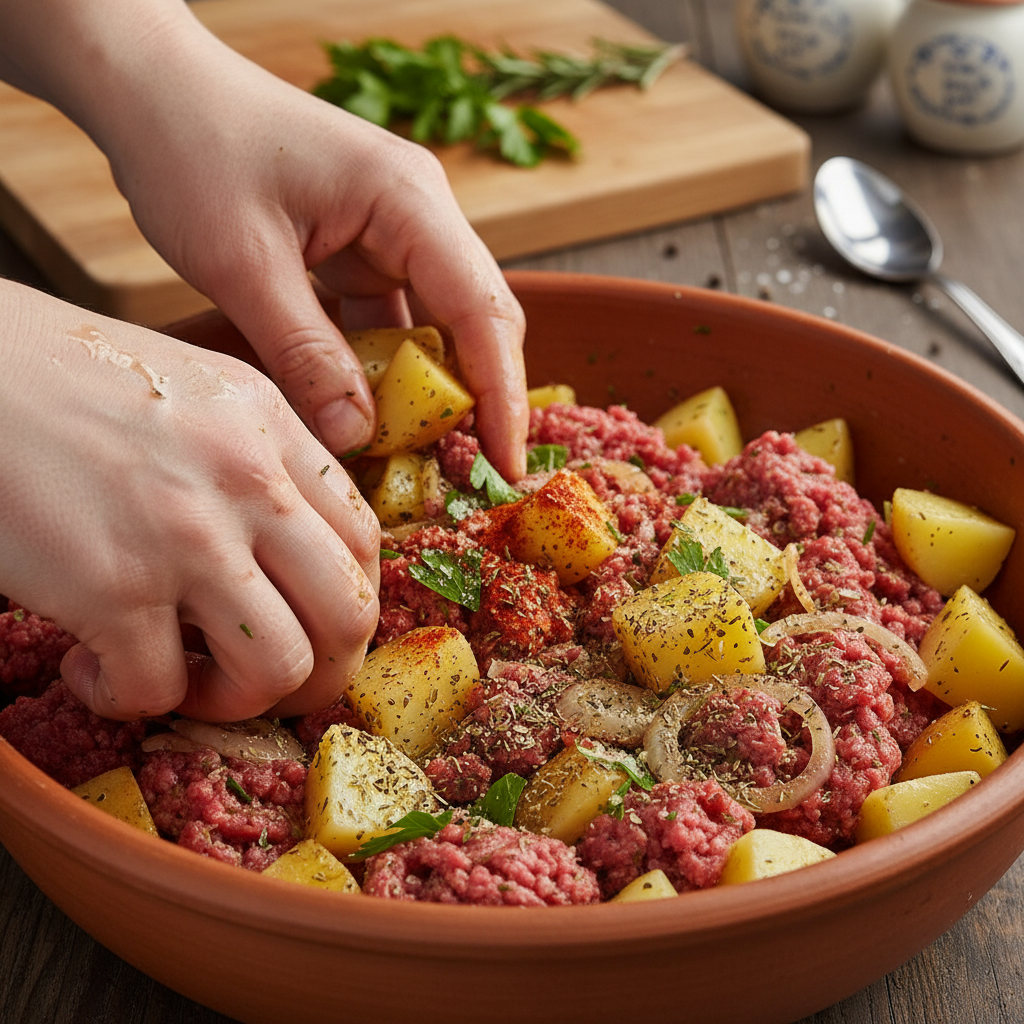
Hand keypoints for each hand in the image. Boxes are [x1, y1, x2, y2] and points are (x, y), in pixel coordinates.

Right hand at [0, 280, 379, 720]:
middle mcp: (246, 481)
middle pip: (350, 614)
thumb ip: (256, 459)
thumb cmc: (61, 377)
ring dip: (233, 699)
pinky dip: (128, 700)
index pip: (365, 542)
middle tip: (266, 679)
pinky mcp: (110, 587)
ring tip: (181, 678)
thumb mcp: (194, 389)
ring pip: (279, 668)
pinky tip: (91, 667)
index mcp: (270, 427)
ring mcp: (186, 535)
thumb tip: (288, 550)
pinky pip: (157, 691)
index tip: (306, 628)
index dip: (347, 606)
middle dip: (320, 673)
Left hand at [86, 5, 529, 479]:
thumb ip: (304, 353)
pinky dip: (382, 372)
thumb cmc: (193, 150)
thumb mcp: (242, 264)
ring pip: (435, 328)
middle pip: (475, 320)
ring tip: (413, 457)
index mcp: (408, 201)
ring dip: (423, 391)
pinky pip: (390, 324)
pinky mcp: (364, 251)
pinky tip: (366, 414)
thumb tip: (357, 438)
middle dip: (474, 398)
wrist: (153, 91)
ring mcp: (394, 233)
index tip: (506, 463)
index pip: (480, 309)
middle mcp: (418, 214)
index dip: (502, 394)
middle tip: (469, 475)